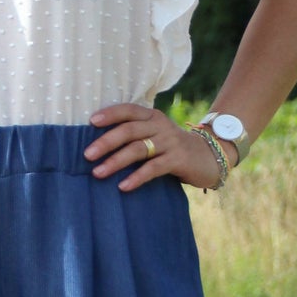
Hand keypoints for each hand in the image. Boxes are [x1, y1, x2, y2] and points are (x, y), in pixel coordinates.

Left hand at [84, 103, 224, 191]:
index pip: (128, 110)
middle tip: (87, 155)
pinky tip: (123, 186)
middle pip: (129, 130)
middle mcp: (160, 126)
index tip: (91, 122)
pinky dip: (137, 177)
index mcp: (152, 116)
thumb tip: (98, 145)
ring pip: (138, 149)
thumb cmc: (172, 148)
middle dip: (106, 142)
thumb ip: (135, 135)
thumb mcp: (155, 135)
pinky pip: (154, 168)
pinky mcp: (178, 159)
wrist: (209, 156)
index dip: (110, 114)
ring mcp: (170, 142)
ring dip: (116, 161)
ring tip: (98, 173)